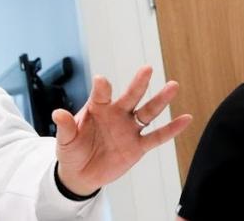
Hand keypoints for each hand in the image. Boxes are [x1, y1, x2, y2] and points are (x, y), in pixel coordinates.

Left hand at [53, 66, 192, 195]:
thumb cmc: (72, 150)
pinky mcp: (137, 147)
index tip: (101, 81)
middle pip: (130, 97)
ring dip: (160, 100)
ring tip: (173, 86)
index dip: (101, 88)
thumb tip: (57, 113)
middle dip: (138, 84)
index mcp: (97, 108)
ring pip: (147, 112)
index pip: (100, 94)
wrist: (80, 173)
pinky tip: (185, 119)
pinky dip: (171, 129)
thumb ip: (66, 127)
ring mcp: (129, 129)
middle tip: (147, 69)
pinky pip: (156, 137)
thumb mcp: (65, 140)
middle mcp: (116, 114)